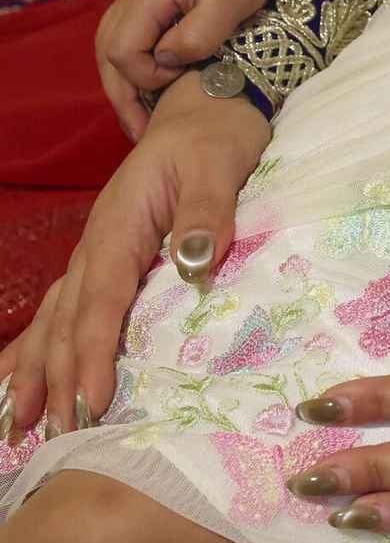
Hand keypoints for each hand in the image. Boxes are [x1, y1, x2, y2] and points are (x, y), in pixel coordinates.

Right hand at [0, 72, 270, 438]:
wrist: (209, 107)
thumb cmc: (216, 137)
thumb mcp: (218, 166)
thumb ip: (207, 212)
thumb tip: (195, 261)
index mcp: (119, 228)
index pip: (102, 301)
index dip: (93, 354)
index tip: (91, 401)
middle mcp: (98, 244)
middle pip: (68, 321)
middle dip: (56, 380)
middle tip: (49, 435)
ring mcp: (98, 251)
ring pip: (55, 320)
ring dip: (36, 372)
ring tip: (19, 424)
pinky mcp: (108, 256)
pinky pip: (66, 309)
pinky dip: (41, 347)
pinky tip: (24, 380)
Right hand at [94, 0, 292, 138]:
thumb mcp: (230, 3)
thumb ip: (197, 34)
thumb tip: (167, 61)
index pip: (121, 50)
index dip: (146, 76)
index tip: (182, 81)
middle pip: (106, 52)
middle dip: (122, 94)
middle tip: (142, 132)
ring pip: (112, 46)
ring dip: (125, 82)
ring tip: (143, 118)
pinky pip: (129, 37)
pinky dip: (135, 65)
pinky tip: (154, 85)